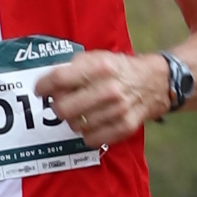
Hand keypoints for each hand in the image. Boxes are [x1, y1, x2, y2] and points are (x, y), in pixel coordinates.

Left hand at [36, 47, 168, 146]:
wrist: (155, 82)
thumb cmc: (119, 69)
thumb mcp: (97, 58)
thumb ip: (72, 68)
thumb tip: (48, 84)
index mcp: (99, 67)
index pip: (59, 79)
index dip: (43, 86)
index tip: (40, 90)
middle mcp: (109, 88)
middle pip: (63, 108)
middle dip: (57, 107)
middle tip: (61, 104)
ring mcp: (117, 109)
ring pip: (75, 125)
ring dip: (73, 120)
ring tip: (81, 111)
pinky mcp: (124, 127)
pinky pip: (91, 139)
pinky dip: (87, 134)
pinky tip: (92, 123)